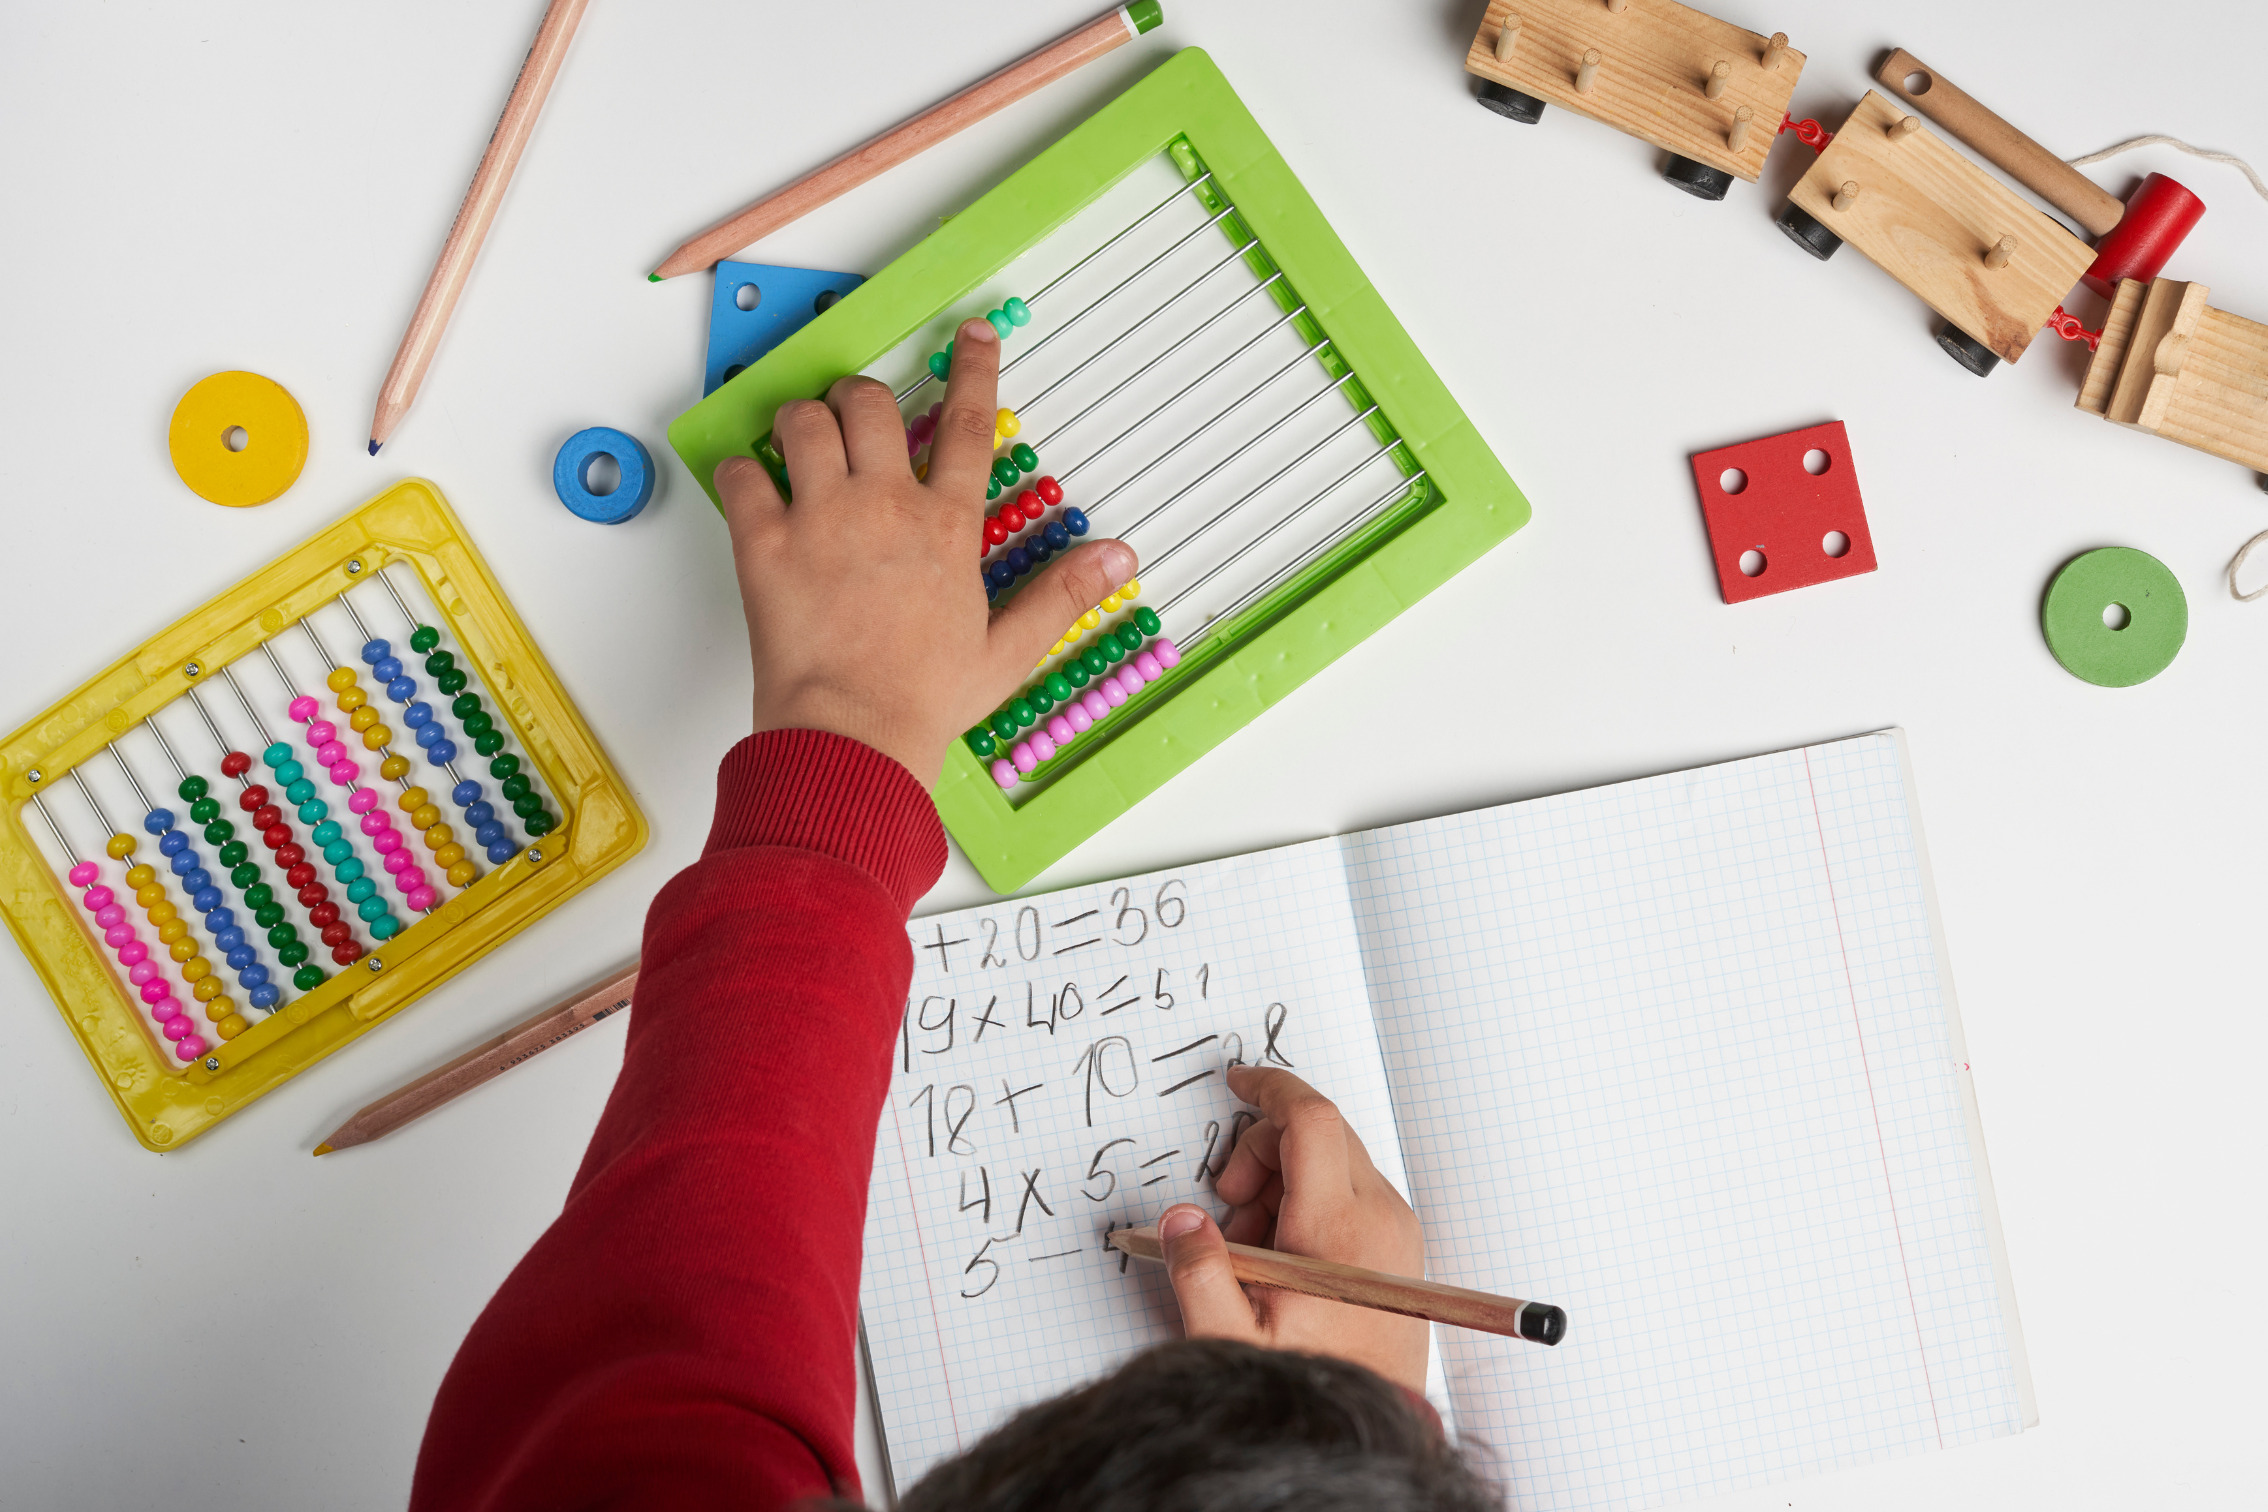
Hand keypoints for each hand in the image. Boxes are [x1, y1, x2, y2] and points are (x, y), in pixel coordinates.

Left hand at [713, 316, 1137, 786]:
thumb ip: (1063, 593)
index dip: (973, 370)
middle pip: (868, 403)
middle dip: (858, 398)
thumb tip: (1119, 558)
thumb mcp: (1008, 649)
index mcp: (945, 526)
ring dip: (801, 422)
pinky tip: (752, 488)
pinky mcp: (765, 544)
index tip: (970, 338)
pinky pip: (743, 474)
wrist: (854, 736)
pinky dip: (742, 472)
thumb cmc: (923, 699)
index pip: (966, 423)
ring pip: (803, 421)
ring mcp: (820, 519)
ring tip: (802, 445)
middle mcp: (883, 506)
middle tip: (852, 419)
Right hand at [1158, 1065, 1426, 1393]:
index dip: (1268, 1089)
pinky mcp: (1400, 1245)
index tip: (1237, 1082)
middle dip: (1262, 1150)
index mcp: (1338, 1227)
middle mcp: (1380, 1215)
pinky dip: (1310, 1200)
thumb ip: (1198, 1273)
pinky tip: (1283, 1254)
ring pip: (1335, 1159)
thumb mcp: (1233, 1338)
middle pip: (1319, 1132)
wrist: (1372, 1423)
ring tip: (1254, 1246)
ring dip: (1284, 1178)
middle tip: (1228, 1203)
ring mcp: (1396, 1228)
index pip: (1310, 1119)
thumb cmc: (1309, 1384)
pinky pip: (1352, 1191)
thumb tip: (1179, 1220)